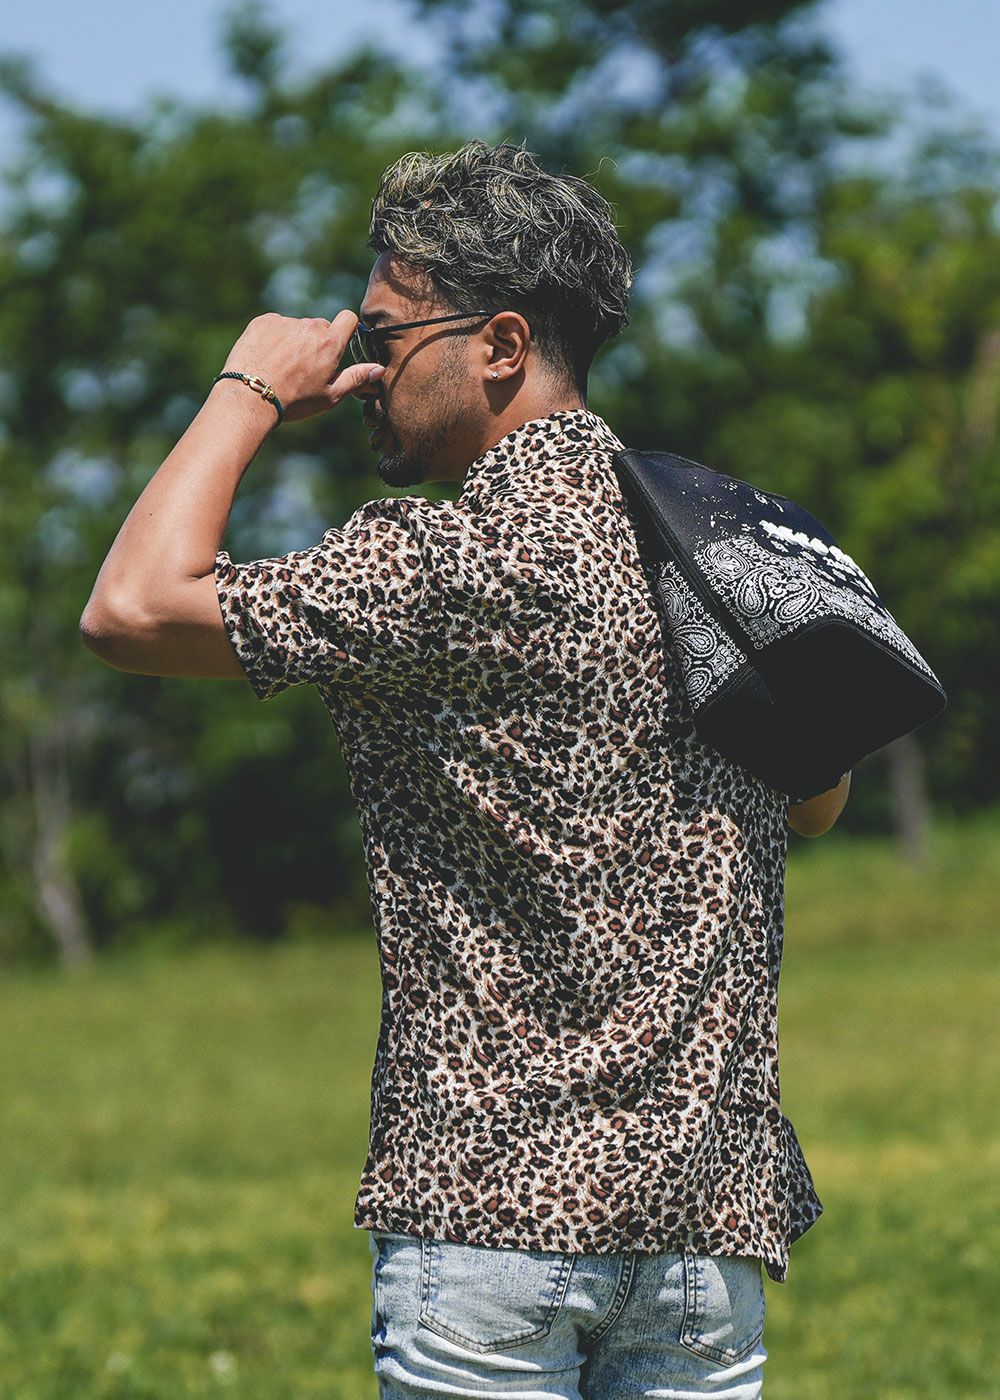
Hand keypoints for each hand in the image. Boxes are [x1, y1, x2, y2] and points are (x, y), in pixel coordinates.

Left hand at [219, 310, 384, 423]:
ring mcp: (286, 322)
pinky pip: (275, 324)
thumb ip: (356, 379)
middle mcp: (310, 326)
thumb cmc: (294, 401)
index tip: (339, 343)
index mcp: (330, 343)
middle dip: (317, 342)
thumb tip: (379, 369)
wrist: (250, 396)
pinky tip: (266, 358)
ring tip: (281, 367)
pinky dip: (273, 337)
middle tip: (305, 368)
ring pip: (296, 327)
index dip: (346, 329)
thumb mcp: (329, 396)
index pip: (348, 319)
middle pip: (320, 326)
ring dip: (294, 341)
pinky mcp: (264, 321)